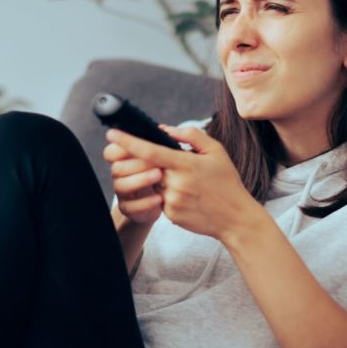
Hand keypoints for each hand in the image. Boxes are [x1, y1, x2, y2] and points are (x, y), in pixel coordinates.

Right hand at [103, 137, 164, 224]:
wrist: (169, 202)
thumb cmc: (167, 172)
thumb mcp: (166, 156)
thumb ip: (163, 142)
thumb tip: (164, 129)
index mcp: (125, 158)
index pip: (112, 151)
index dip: (122, 147)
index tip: (141, 145)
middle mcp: (120, 174)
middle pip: (117, 167)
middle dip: (136, 163)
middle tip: (158, 161)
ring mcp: (123, 192)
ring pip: (121, 185)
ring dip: (140, 180)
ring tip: (160, 175)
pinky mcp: (129, 208)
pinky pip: (131, 206)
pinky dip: (145, 202)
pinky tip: (160, 198)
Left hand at [104, 124, 257, 240]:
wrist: (235, 217)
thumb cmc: (227, 182)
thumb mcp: (216, 151)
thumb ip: (190, 135)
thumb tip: (163, 130)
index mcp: (186, 164)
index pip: (149, 151)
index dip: (128, 141)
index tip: (112, 133)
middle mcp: (176, 183)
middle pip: (149, 167)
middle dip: (151, 163)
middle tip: (172, 164)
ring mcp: (172, 201)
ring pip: (154, 184)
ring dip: (163, 179)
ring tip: (189, 182)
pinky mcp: (170, 215)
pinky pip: (160, 199)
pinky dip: (168, 194)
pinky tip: (188, 196)